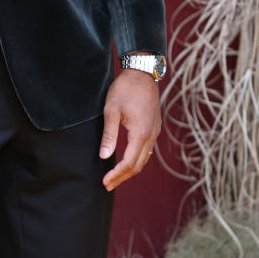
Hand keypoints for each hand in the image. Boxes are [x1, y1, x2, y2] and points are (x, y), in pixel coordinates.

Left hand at [99, 71, 160, 190]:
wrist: (142, 72)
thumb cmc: (125, 89)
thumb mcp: (111, 111)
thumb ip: (109, 135)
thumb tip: (104, 156)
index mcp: (140, 133)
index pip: (129, 162)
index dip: (116, 175)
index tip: (105, 182)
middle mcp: (151, 135)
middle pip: (138, 165)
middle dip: (123, 177)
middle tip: (108, 185)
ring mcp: (154, 131)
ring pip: (144, 159)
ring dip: (130, 170)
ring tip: (115, 177)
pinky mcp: (154, 127)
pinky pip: (147, 149)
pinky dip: (136, 159)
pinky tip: (126, 161)